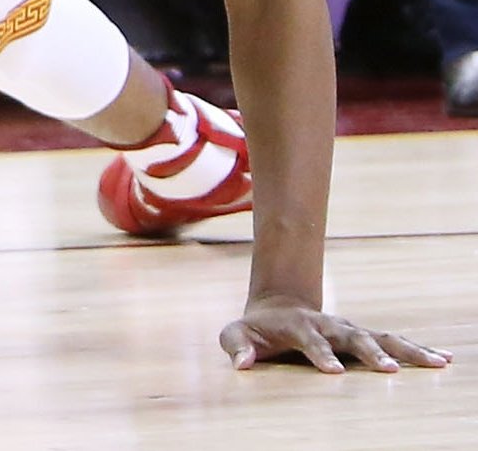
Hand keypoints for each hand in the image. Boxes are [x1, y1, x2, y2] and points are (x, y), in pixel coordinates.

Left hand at [219, 295, 450, 372]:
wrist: (278, 308)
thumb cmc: (256, 330)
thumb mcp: (237, 334)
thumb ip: (236, 346)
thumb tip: (242, 364)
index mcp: (299, 325)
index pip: (310, 340)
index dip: (321, 355)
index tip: (334, 373)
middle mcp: (330, 325)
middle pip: (353, 337)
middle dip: (370, 353)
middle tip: (387, 371)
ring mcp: (350, 329)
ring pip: (382, 337)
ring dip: (407, 351)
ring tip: (437, 363)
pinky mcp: (365, 337)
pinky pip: (394, 343)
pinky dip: (418, 350)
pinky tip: (444, 359)